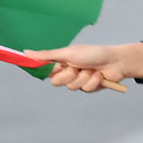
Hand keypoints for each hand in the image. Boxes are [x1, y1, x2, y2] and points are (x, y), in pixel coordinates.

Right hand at [25, 42, 142, 92]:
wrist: (115, 61)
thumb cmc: (93, 53)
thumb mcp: (68, 53)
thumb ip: (47, 55)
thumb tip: (26, 52)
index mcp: (62, 62)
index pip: (47, 71)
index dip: (51, 71)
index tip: (54, 67)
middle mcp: (68, 72)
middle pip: (57, 82)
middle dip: (69, 74)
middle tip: (77, 66)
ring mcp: (78, 81)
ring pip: (72, 87)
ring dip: (83, 77)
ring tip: (92, 69)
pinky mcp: (88, 88)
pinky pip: (85, 89)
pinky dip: (92, 82)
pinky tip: (99, 75)